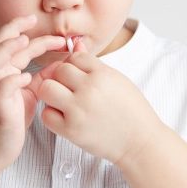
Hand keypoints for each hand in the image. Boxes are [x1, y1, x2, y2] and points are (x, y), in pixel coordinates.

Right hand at [0, 14, 64, 171]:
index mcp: (5, 72)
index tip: (59, 36)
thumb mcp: (29, 93)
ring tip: (23, 40)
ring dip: (7, 49)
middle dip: (14, 29)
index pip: (16, 45)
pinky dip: (11, 81)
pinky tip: (26, 78)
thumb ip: (40, 76)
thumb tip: (62, 62)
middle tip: (32, 19)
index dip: (36, 37)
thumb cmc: (9, 121)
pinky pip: (0, 89)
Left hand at [34, 40, 162, 164]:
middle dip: (61, 77)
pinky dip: (52, 114)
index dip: (74, 65)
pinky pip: (46, 115)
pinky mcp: (71, 130)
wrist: (140, 141)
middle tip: (69, 88)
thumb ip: (93, 64)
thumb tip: (75, 45)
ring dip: (51, 93)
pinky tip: (64, 116)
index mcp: (102, 74)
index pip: (74, 57)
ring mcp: (78, 110)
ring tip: (63, 101)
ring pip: (46, 88)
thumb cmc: (131, 109)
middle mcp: (89, 89)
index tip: (80, 75)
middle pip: (58, 70)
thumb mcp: (117, 80)